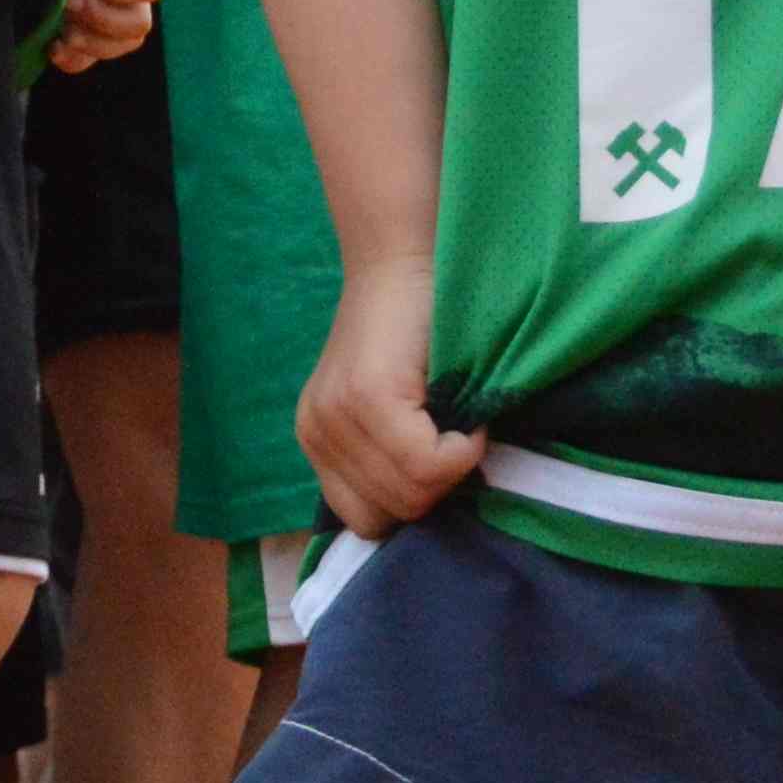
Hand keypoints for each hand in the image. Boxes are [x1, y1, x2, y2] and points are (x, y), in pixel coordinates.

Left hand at [42, 0, 160, 74]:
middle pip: (138, 23)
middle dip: (101, 18)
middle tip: (67, 0)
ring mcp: (105, 7)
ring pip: (120, 44)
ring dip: (90, 42)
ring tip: (60, 24)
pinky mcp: (80, 24)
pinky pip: (90, 57)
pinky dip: (73, 58)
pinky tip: (51, 44)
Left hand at [296, 260, 471, 536]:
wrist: (405, 260)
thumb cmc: (415, 329)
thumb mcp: (391, 405)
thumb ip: (393, 455)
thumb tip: (430, 511)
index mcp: (317, 441)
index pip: (366, 522)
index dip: (415, 501)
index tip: (440, 458)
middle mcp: (316, 433)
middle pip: (391, 513)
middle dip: (438, 487)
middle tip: (455, 439)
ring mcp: (336, 416)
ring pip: (411, 493)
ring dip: (452, 467)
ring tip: (459, 424)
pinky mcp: (366, 396)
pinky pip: (425, 463)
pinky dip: (460, 450)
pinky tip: (466, 418)